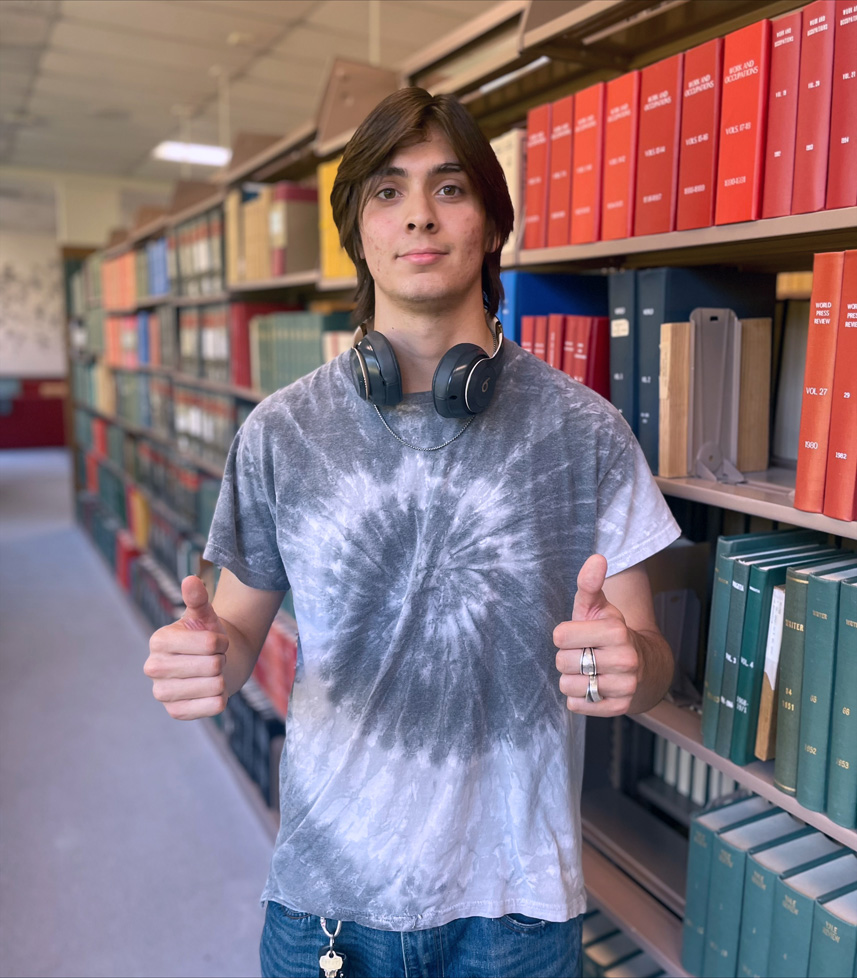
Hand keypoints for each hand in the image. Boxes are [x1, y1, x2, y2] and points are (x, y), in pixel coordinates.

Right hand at [144, 576, 229, 719]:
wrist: (212, 664)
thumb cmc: (207, 636)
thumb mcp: (205, 615)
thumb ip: (198, 598)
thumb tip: (191, 580)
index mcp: (158, 640)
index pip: (210, 643)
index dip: (221, 641)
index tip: (216, 641)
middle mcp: (153, 668)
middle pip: (213, 665)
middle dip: (222, 659)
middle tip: (213, 658)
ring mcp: (162, 693)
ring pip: (216, 686)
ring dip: (222, 678)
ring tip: (211, 673)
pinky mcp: (175, 713)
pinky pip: (215, 706)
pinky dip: (221, 698)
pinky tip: (210, 691)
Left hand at [553, 554, 639, 714]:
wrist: (641, 664)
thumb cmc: (607, 632)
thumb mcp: (597, 607)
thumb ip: (589, 584)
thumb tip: (596, 558)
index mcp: (616, 631)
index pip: (560, 637)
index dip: (564, 636)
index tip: (578, 634)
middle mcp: (624, 659)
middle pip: (562, 663)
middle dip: (567, 657)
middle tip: (585, 653)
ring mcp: (625, 685)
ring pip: (568, 686)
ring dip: (572, 679)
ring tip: (589, 670)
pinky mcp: (619, 707)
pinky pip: (577, 705)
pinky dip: (578, 698)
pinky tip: (592, 685)